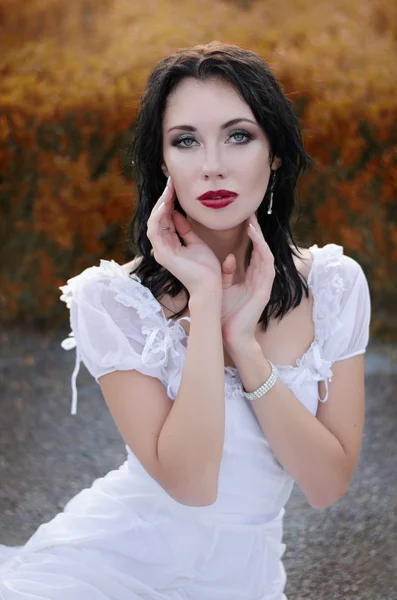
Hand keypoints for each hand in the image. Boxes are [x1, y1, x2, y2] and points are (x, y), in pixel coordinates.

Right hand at [146, 177, 221, 295]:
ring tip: (168, 189)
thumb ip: (185, 229)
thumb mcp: (196, 242)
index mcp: (170, 244)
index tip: (175, 186)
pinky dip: (159, 216)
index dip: (168, 201)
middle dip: (164, 198)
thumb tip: (177, 214)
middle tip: (171, 182)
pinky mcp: (163, 255)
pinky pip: (155, 231)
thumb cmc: (206, 268)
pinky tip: (166, 203)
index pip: (165, 218)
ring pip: (153, 222)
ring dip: (160, 204)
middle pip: (158, 218)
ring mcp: (160, 251)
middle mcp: (162, 247)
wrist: (211, 286)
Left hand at [220, 213, 274, 348]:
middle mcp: (260, 278)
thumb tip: (230, 257)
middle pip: (262, 249)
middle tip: (250, 213)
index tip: (244, 219)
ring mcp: (264, 283)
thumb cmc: (226, 313)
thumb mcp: (224, 287)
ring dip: (260, 238)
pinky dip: (262, 251)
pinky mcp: (265, 289)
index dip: (251, 235)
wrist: (229, 334)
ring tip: (252, 222)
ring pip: (266, 254)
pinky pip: (266, 265)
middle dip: (257, 231)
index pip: (254, 250)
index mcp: (251, 277)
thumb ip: (227, 273)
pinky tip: (256, 239)